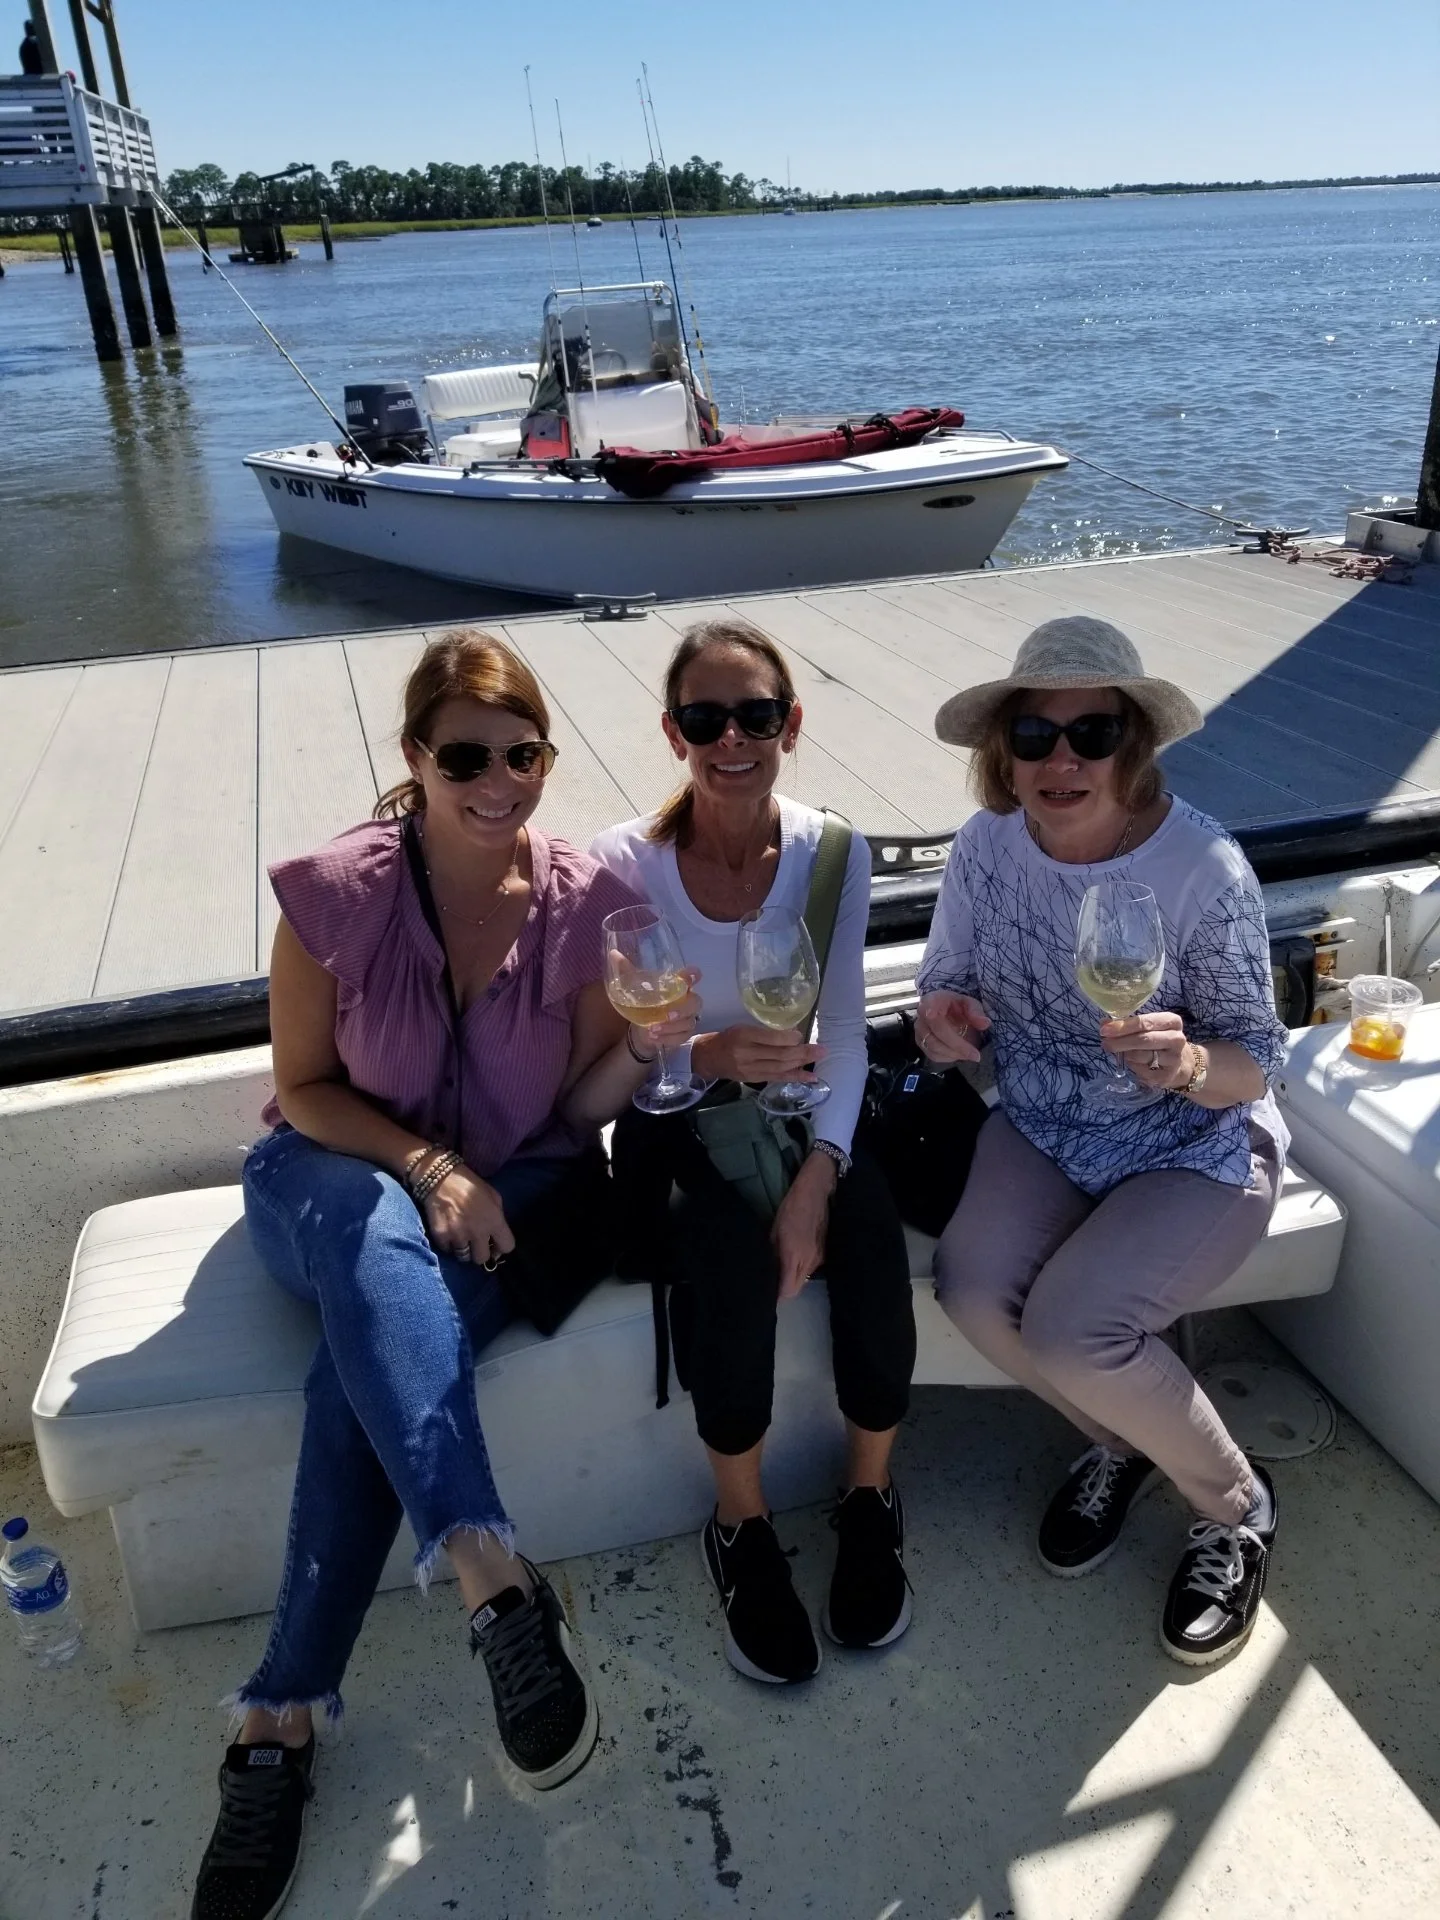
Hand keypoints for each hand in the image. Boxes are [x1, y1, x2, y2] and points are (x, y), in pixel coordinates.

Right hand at [423, 1164, 515, 1266]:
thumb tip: (496, 1236)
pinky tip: (448, 1232)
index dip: (501, 1248)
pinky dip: (448, 1244)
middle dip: (479, 1252)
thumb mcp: (493, 1196)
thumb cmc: (470, 1185)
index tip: (494, 1245)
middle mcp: (478, 1232)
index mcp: (495, 1221)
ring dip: (463, 1249)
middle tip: (474, 1243)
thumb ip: (498, 1217)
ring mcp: (459, 1235)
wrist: (441, 1178)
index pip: (507, 1247)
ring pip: (463, 1257)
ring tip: (460, 1237)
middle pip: (482, 1259)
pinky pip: (447, 1250)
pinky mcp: (441, 1236)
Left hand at [625, 969, 701, 1062]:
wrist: (642, 1030)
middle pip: (695, 1003)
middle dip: (682, 1010)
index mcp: (677, 986)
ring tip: (652, 1029)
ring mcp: (688, 1019)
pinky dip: (668, 1038)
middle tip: (667, 1014)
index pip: (692, 976)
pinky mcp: (684, 1034)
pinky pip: (681, 1037)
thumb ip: (626, 972)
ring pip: (688, 1023)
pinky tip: (654, 1037)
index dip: (693, 976)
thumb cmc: (644, 1004)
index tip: (690, 975)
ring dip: (671, 1027)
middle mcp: (687, 1001)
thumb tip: (613, 954)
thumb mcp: (634, 988)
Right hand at [692, 1024, 825, 1084]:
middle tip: (822, 1049)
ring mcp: (751, 1069)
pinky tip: (810, 1077)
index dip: (788, 1038)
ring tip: (819, 1058)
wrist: (709, 1058)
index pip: (769, 1038)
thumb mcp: (743, 1028)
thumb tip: (793, 1036)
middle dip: (803, 1052)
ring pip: (781, 1067)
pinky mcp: (754, 1079)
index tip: (801, 1035)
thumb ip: (764, 1033)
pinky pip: (777, 1078)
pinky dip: (795, 1077)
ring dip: (802, 1063)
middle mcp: (747, 1054)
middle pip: (779, 1055)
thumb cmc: (729, 1038)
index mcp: (743, 1035)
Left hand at [770, 1152, 835, 1297]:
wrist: (816, 1192)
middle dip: (784, 1289)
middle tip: (771, 1282)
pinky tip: (794, 1258)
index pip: (787, 1290)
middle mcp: (809, 1262)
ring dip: (793, 1278)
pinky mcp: (825, 1253)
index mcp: (794, 1256)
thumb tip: (767, 1271)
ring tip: (781, 1268)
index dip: (777, 1295)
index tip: (766, 1292)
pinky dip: (801, 1269)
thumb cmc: (790, 1209)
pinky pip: (810, 1269)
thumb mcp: (774, 1231)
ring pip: (804, 1280)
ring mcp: (819, 1259)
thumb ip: (772, 1254)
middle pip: (796, 1289)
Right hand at [915, 990, 989, 1064]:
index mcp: (932, 1000)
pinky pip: (933, 1055)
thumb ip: (976, 1011)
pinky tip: (960, 1054)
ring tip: (970, 1055)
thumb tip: (985, 1023)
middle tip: (976, 1055)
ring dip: (954, 1054)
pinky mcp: (921, 1044)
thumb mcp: (970, 1004)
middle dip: (957, 1046)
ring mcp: (919, 1031)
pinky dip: (949, 1058)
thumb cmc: (958, 1007)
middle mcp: (922, 1016)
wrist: (948, 1015)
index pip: (927, 1006)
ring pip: (934, 1047)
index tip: (932, 1014)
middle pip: (936, 1033)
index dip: (929, 1011)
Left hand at [1100, 1010, 1194, 1089]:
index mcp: (1172, 1022)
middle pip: (1144, 1039)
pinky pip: (1141, 1071)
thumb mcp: (1148, 1028)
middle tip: (1105, 1042)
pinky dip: (1132, 1066)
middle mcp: (1176, 1039)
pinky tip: (1131, 1062)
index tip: (1105, 1029)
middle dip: (1121, 1041)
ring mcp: (1173, 1059)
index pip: (1145, 1022)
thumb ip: (1128, 1025)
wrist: (1180, 1064)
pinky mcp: (1166, 1076)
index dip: (1124, 1026)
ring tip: (1117, 1051)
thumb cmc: (1158, 1040)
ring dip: (1125, 1054)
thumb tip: (1104, 1024)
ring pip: (1141, 1056)